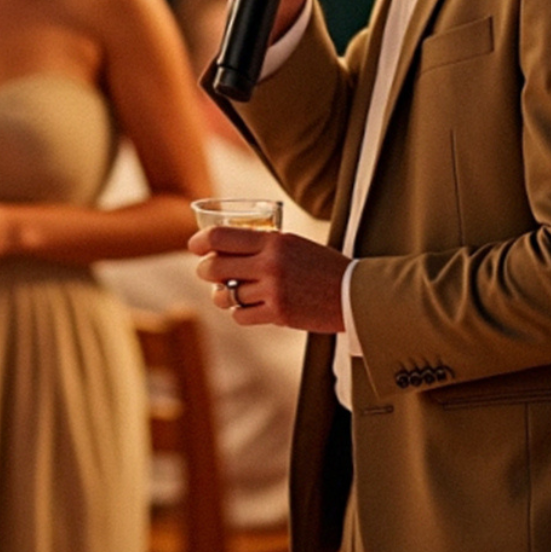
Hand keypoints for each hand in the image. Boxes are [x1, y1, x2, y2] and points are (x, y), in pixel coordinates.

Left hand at [192, 224, 348, 330]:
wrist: (356, 293)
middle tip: (207, 272)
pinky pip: (241, 316)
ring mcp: (274, 291)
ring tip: (226, 294)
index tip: (194, 246)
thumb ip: (264, 244)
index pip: (221, 236)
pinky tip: (246, 309)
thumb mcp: (294, 244)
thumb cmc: (324, 266)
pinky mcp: (279, 314)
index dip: (200, 241)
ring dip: (221, 295)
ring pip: (226, 295)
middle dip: (204, 270)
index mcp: (273, 240)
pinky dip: (239, 313)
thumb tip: (229, 247)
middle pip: (215, 266)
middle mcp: (270, 264)